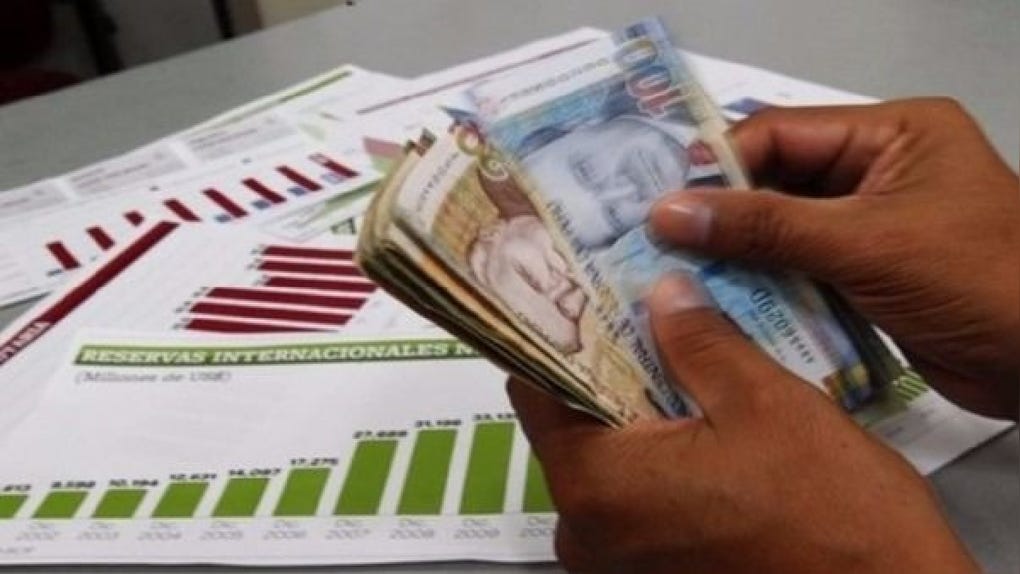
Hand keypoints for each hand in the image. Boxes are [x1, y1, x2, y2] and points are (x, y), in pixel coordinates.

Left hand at [510, 275, 977, 572]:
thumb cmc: (829, 509)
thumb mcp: (762, 402)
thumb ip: (697, 340)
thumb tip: (660, 291)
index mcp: (595, 483)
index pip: (535, 387)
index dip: (557, 332)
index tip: (580, 290)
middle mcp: (586, 530)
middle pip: (570, 422)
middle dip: (604, 365)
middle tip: (635, 305)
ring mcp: (618, 560)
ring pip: (606, 457)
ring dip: (634, 407)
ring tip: (672, 347)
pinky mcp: (653, 572)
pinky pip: (634, 494)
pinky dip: (654, 451)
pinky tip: (695, 412)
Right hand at [651, 98, 1018, 419]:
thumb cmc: (978, 280)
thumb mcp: (867, 242)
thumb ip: (765, 226)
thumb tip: (668, 211)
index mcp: (890, 135)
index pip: (780, 135)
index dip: (718, 167)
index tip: (659, 206)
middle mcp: (875, 173)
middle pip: (776, 184)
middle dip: (720, 216)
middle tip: (652, 245)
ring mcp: (870, 229)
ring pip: (781, 234)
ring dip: (736, 259)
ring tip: (672, 279)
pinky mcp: (866, 279)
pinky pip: (799, 274)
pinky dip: (764, 291)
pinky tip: (718, 308)